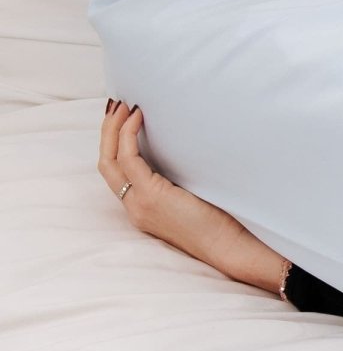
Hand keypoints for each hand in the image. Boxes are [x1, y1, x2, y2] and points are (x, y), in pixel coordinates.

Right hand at [97, 100, 283, 291]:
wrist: (229, 246)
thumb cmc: (222, 220)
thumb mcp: (193, 196)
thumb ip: (180, 179)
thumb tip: (188, 148)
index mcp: (143, 207)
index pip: (116, 172)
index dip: (113, 143)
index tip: (120, 118)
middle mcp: (134, 206)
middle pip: (105, 164)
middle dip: (107, 131)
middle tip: (115, 105)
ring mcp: (139, 203)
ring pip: (110, 160)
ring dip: (113, 128)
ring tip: (123, 105)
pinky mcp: (151, 196)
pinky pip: (129, 159)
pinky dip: (130, 134)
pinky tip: (138, 117)